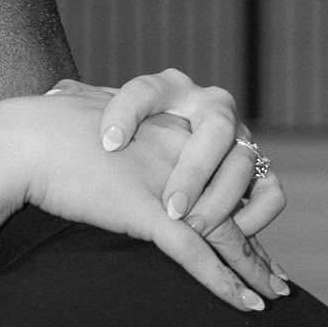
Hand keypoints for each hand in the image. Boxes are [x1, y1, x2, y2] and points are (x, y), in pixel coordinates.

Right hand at [0, 83, 285, 311]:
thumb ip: (106, 132)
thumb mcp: (89, 121)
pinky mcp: (152, 212)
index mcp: (173, 127)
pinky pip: (198, 254)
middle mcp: (182, 151)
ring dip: (253, 270)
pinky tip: (246, 304)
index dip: (246, 204)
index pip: (226, 168)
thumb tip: (87, 121)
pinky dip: (225, 283)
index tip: (255, 232)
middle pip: (238, 202)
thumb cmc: (42, 133)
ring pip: (227, 231)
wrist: (20, 139)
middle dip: (258, 244)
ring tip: (273, 298)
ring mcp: (170, 182)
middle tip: (278, 278)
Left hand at [92, 69, 286, 241]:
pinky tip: (230, 236)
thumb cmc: (118, 142)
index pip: (146, 93)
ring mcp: (238, 139)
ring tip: (192, 230)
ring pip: (245, 162)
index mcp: (166, 90)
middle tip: (170, 208)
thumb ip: (82, 105)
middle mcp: (209, 107)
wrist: (149, 159)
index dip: (126, 115)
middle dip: (194, 173)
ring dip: (223, 199)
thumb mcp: (97, 121)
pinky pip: (271, 191)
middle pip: (215, 130)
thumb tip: (57, 94)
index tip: (107, 142)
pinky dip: (257, 214)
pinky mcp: (257, 172)